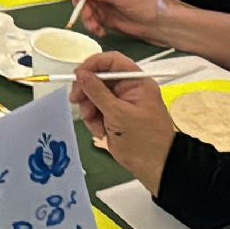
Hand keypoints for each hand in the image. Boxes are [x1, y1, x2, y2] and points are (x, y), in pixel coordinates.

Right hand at [69, 52, 175, 193]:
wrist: (154, 167)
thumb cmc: (143, 139)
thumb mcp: (119, 114)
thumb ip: (97, 92)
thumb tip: (80, 74)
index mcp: (136, 82)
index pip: (112, 61)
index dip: (93, 64)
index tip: (78, 75)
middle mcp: (127, 89)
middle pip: (99, 78)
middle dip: (87, 90)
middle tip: (76, 100)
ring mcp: (119, 103)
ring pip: (93, 95)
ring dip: (89, 108)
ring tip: (94, 123)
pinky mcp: (112, 117)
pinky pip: (95, 111)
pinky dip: (93, 120)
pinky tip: (100, 131)